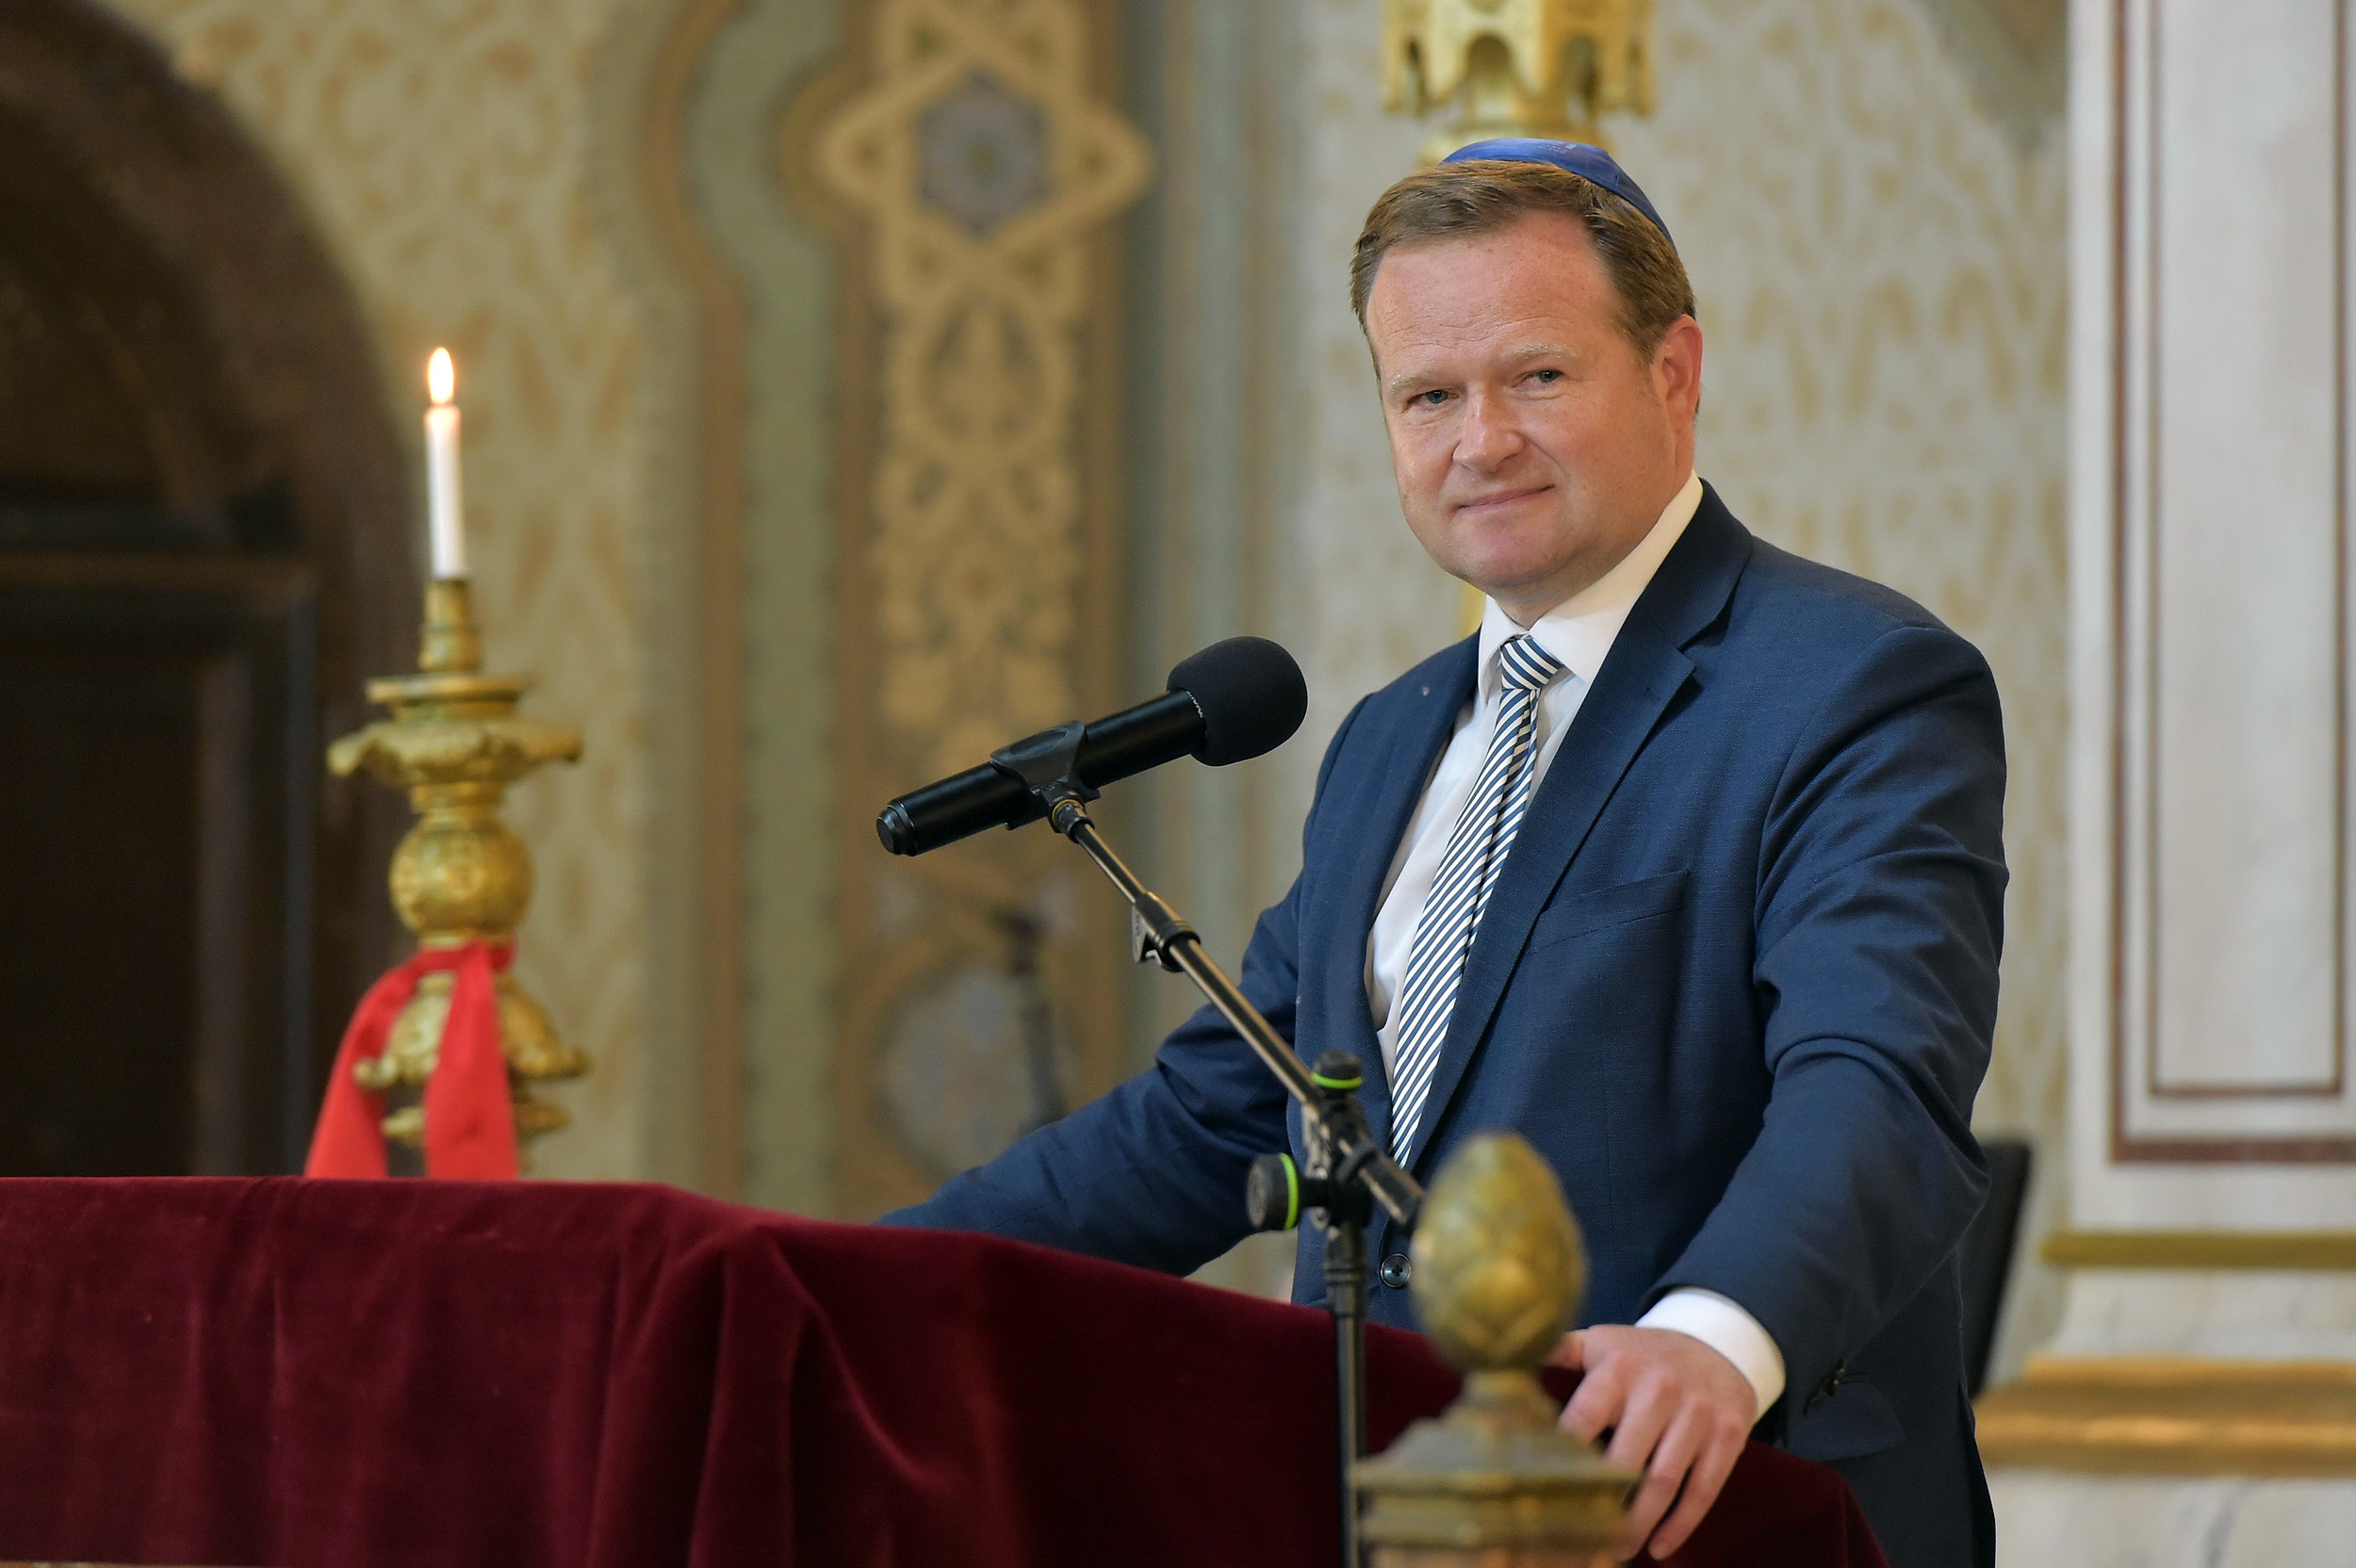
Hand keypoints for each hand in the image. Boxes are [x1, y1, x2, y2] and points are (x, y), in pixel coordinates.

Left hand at [1549, 1325, 1753, 1561]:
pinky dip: (1681, 1525)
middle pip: (1624, 1462)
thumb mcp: (1600, 1342)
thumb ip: (1555, 1351)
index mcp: (1618, 1368)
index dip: (1562, 1461)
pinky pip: (1703, 1489)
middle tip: (1580, 1540)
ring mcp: (1697, 1413)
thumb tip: (1499, 1357)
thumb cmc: (1642, 1354)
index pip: (1582, 1420)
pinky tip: (1659, 1547)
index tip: (1542, 1495)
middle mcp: (1659, 1389)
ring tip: (1615, 1551)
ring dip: (1638, 1525)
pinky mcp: (1727, 1435)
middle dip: (1601, 1507)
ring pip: (1663, 1483)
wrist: (1716, 1343)